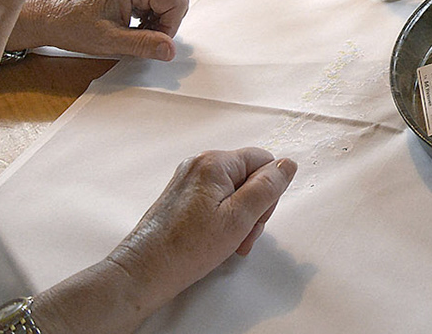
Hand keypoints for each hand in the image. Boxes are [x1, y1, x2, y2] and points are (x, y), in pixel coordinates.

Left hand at [14, 0, 189, 60]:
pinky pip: (155, 3)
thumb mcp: (109, 40)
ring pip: (167, 3)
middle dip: (164, 25)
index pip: (176, 2)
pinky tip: (131, 28)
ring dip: (157, 24)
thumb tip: (169, 49)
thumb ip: (143, 44)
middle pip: (174, 1)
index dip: (170, 27)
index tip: (155, 43)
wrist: (52, 18)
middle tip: (143, 40)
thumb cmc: (72, 24)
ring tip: (133, 34)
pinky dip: (149, 19)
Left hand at [102, 148, 296, 315]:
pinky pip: (215, 200)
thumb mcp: (239, 218)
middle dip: (253, 208)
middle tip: (244, 237)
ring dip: (239, 218)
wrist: (144, 272)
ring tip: (230, 244)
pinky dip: (222, 219)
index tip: (257, 219)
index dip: (269, 191)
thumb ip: (268, 188)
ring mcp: (187, 181)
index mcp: (215, 163)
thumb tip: (287, 165)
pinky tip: (217, 241)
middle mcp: (199, 164)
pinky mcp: (180, 197)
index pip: (263, 160)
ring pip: (232, 191)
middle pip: (248, 176)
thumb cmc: (188, 248)